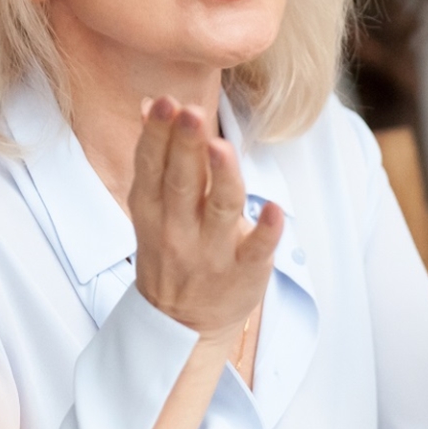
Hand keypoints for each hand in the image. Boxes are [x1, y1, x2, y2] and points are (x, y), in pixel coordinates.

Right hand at [129, 96, 282, 342]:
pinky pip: (256, 249)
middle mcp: (179, 229)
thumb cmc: (173, 249)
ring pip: (219, 209)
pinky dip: (265, 230)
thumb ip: (158, 156)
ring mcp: (212, 252)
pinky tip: (275, 209)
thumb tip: (151, 103)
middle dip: (185, 146)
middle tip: (190, 111)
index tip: (165, 103)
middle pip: (182, 182)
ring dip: (221, 177)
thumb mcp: (153, 207)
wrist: (182, 326)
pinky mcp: (244, 272)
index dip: (158, 135)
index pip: (152, 166)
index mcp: (153, 209)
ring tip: (220, 147)